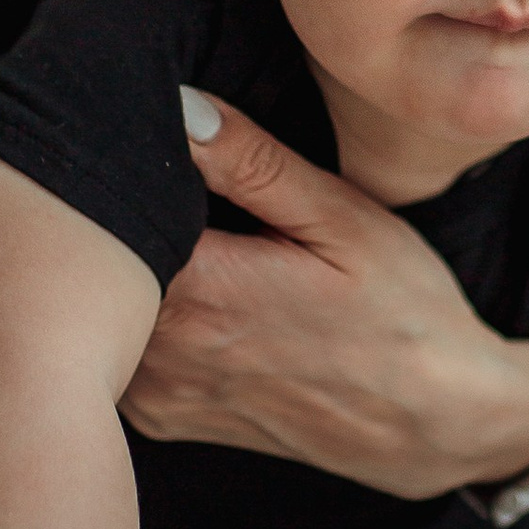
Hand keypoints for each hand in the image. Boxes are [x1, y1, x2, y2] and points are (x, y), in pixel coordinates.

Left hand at [118, 97, 528, 498]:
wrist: (434, 422)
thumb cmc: (404, 314)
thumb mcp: (344, 221)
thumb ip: (254, 165)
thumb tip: (179, 106)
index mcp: (204, 290)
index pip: (110, 213)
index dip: (119, 166)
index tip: (134, 136)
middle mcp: (167, 351)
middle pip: (94, 263)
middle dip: (109, 217)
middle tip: (151, 174)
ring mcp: (161, 393)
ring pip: (99, 312)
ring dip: (116, 272)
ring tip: (169, 233)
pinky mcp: (166, 417)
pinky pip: (116, 354)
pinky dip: (128, 321)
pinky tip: (175, 293)